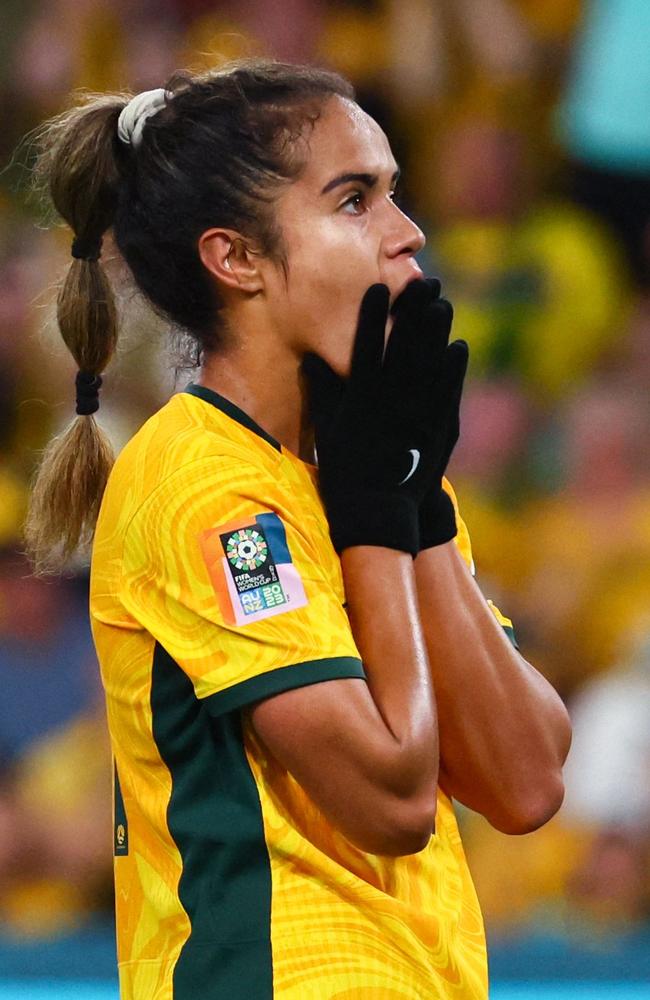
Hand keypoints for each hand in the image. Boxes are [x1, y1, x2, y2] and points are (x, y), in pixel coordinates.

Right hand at [302, 280, 467, 554]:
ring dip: (438, 330)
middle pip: (405, 343)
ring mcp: (418, 410)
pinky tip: (458, 346)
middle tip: (423, 282)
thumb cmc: (345, 470)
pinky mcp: (438, 426)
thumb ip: (322, 392)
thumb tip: (313, 359)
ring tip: (443, 303)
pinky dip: (454, 366)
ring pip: (431, 361)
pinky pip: (448, 389)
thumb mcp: (327, 429)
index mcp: (361, 395)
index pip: (367, 344)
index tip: (379, 287)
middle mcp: (391, 398)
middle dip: (414, 309)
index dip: (374, 313)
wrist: (377, 509)